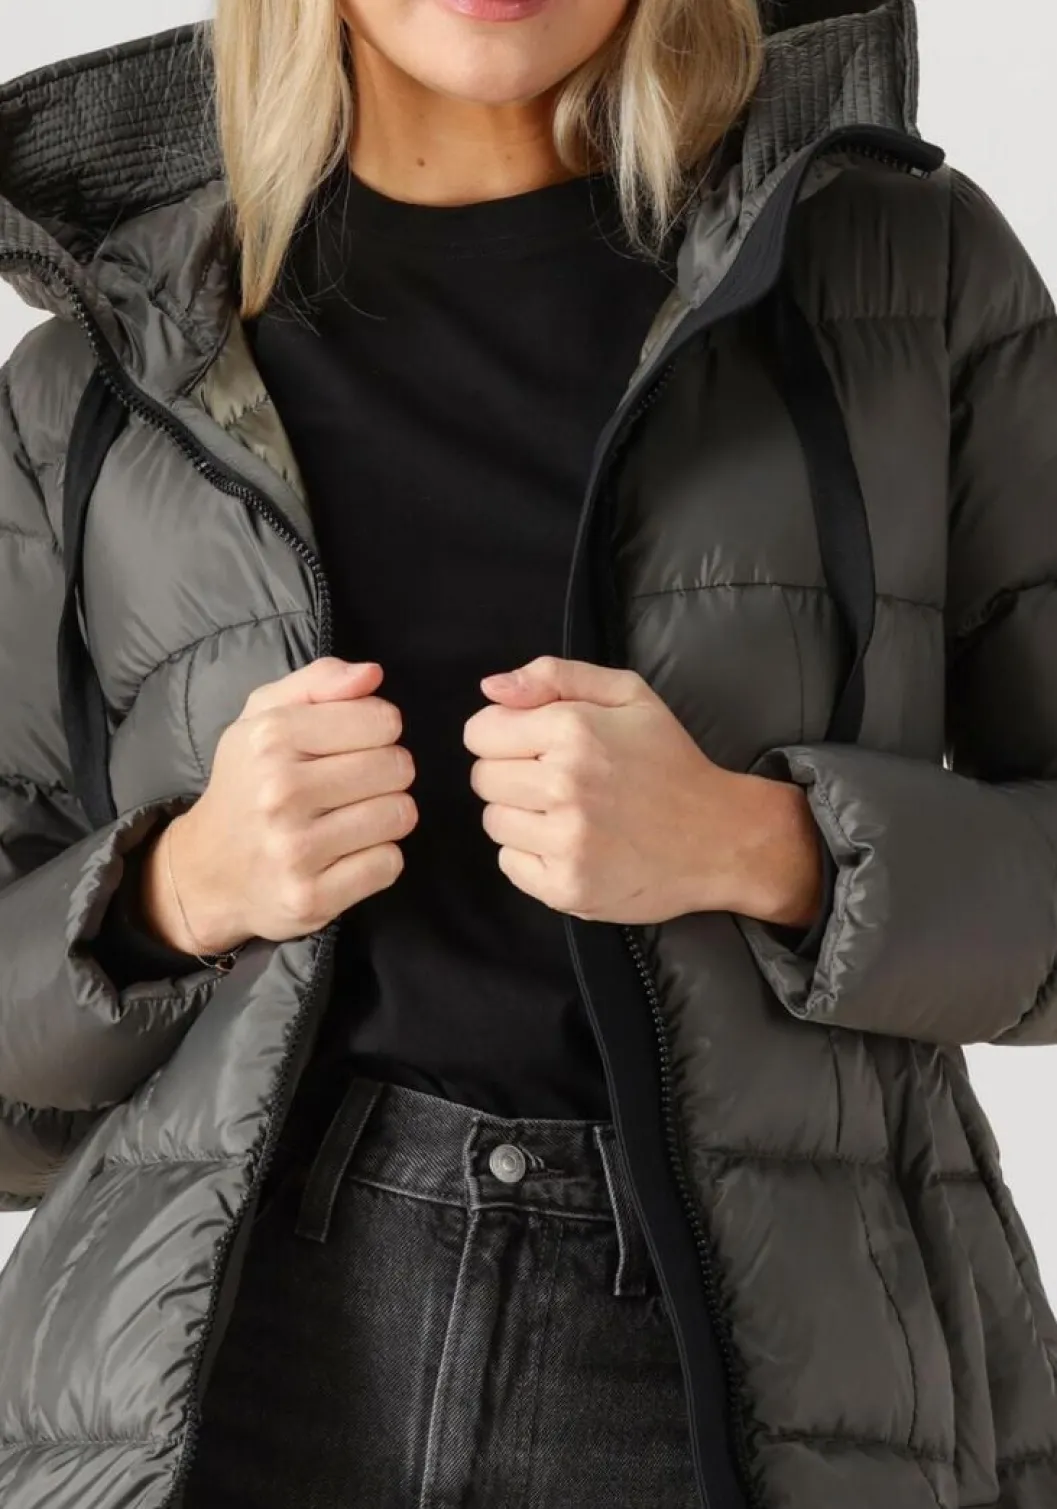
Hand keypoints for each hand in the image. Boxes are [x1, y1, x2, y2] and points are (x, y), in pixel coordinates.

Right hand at [141, 658, 416, 953]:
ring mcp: (295, 849)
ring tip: (351, 818)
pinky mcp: (311, 897)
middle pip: (398, 767)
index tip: (354, 745)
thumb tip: (372, 675)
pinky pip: (389, 864)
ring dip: (386, 816)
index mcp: (271, 738)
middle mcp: (280, 792)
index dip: (378, 730)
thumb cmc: (247, 783)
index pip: (383, 720)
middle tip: (354, 786)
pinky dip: (378, 859)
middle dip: (386, 773)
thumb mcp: (265, 716)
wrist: (205, 872)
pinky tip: (347, 854)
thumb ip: (319, 681)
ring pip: (400, 815)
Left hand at [464, 656, 824, 927]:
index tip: (536, 745)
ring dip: (522, 817)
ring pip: (494, 822)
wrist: (720, 838)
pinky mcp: (565, 886)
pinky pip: (509, 864)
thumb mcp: (628, 695)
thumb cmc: (670, 762)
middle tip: (560, 782)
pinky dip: (533, 856)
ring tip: (571, 814)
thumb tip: (490, 688)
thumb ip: (554, 676)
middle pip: (483, 779)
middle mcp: (563, 786)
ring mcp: (564, 841)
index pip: (480, 733)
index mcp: (573, 730)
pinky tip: (574, 845)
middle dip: (512, 775)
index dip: (503, 735)